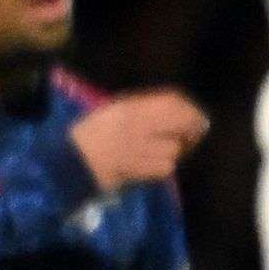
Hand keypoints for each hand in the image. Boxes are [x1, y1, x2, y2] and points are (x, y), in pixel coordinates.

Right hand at [69, 90, 209, 194]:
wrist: (74, 162)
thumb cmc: (91, 135)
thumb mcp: (114, 110)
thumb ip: (143, 107)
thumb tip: (175, 108)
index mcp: (130, 107)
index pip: (171, 100)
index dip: (188, 108)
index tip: (194, 115)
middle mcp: (139, 123)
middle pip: (182, 122)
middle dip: (193, 128)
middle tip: (192, 134)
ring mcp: (142, 147)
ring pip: (176, 148)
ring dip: (175, 151)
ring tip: (160, 152)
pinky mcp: (143, 169)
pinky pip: (166, 166)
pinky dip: (163, 167)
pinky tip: (151, 165)